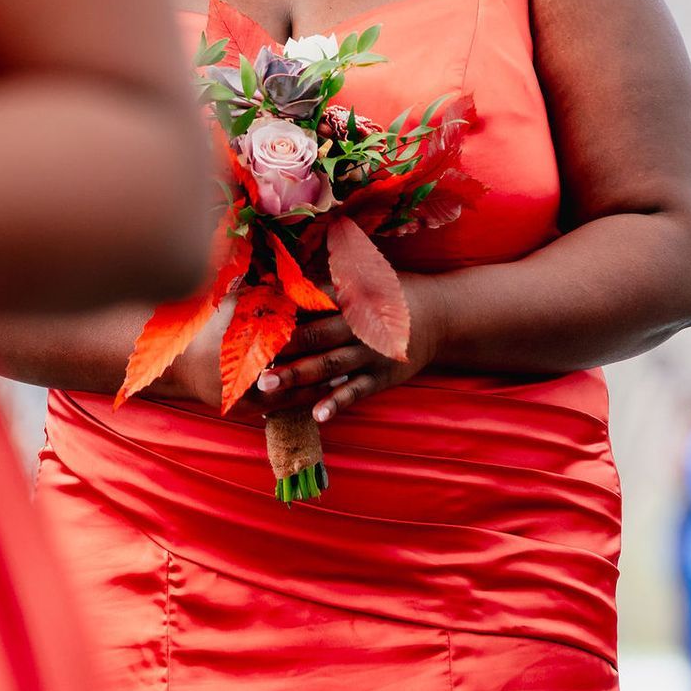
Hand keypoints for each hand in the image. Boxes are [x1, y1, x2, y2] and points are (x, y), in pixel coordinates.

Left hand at [253, 274, 447, 424]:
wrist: (442, 315)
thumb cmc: (392, 294)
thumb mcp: (365, 277)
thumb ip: (326, 280)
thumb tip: (280, 276)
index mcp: (351, 296)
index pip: (309, 301)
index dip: (280, 309)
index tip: (249, 317)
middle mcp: (358, 325)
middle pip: (314, 335)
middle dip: (281, 347)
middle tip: (248, 357)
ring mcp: (370, 354)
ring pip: (328, 366)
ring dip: (297, 376)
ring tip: (267, 386)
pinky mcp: (381, 377)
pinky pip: (355, 392)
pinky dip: (336, 403)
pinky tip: (317, 414)